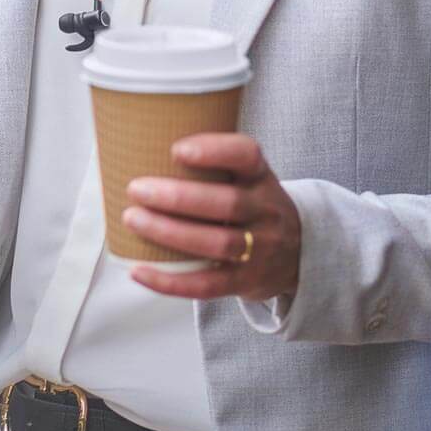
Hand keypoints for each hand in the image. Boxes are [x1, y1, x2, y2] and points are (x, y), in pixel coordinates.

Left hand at [121, 133, 301, 300]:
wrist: (297, 253)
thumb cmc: (251, 206)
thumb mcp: (246, 178)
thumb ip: (210, 163)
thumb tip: (135, 146)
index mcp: (260, 178)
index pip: (248, 156)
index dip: (215, 151)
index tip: (176, 150)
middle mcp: (266, 211)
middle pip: (227, 203)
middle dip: (178, 197)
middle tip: (135, 189)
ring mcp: (260, 249)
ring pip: (218, 243)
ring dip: (170, 233)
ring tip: (132, 219)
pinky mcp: (246, 281)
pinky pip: (208, 285)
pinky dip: (170, 282)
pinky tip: (138, 271)